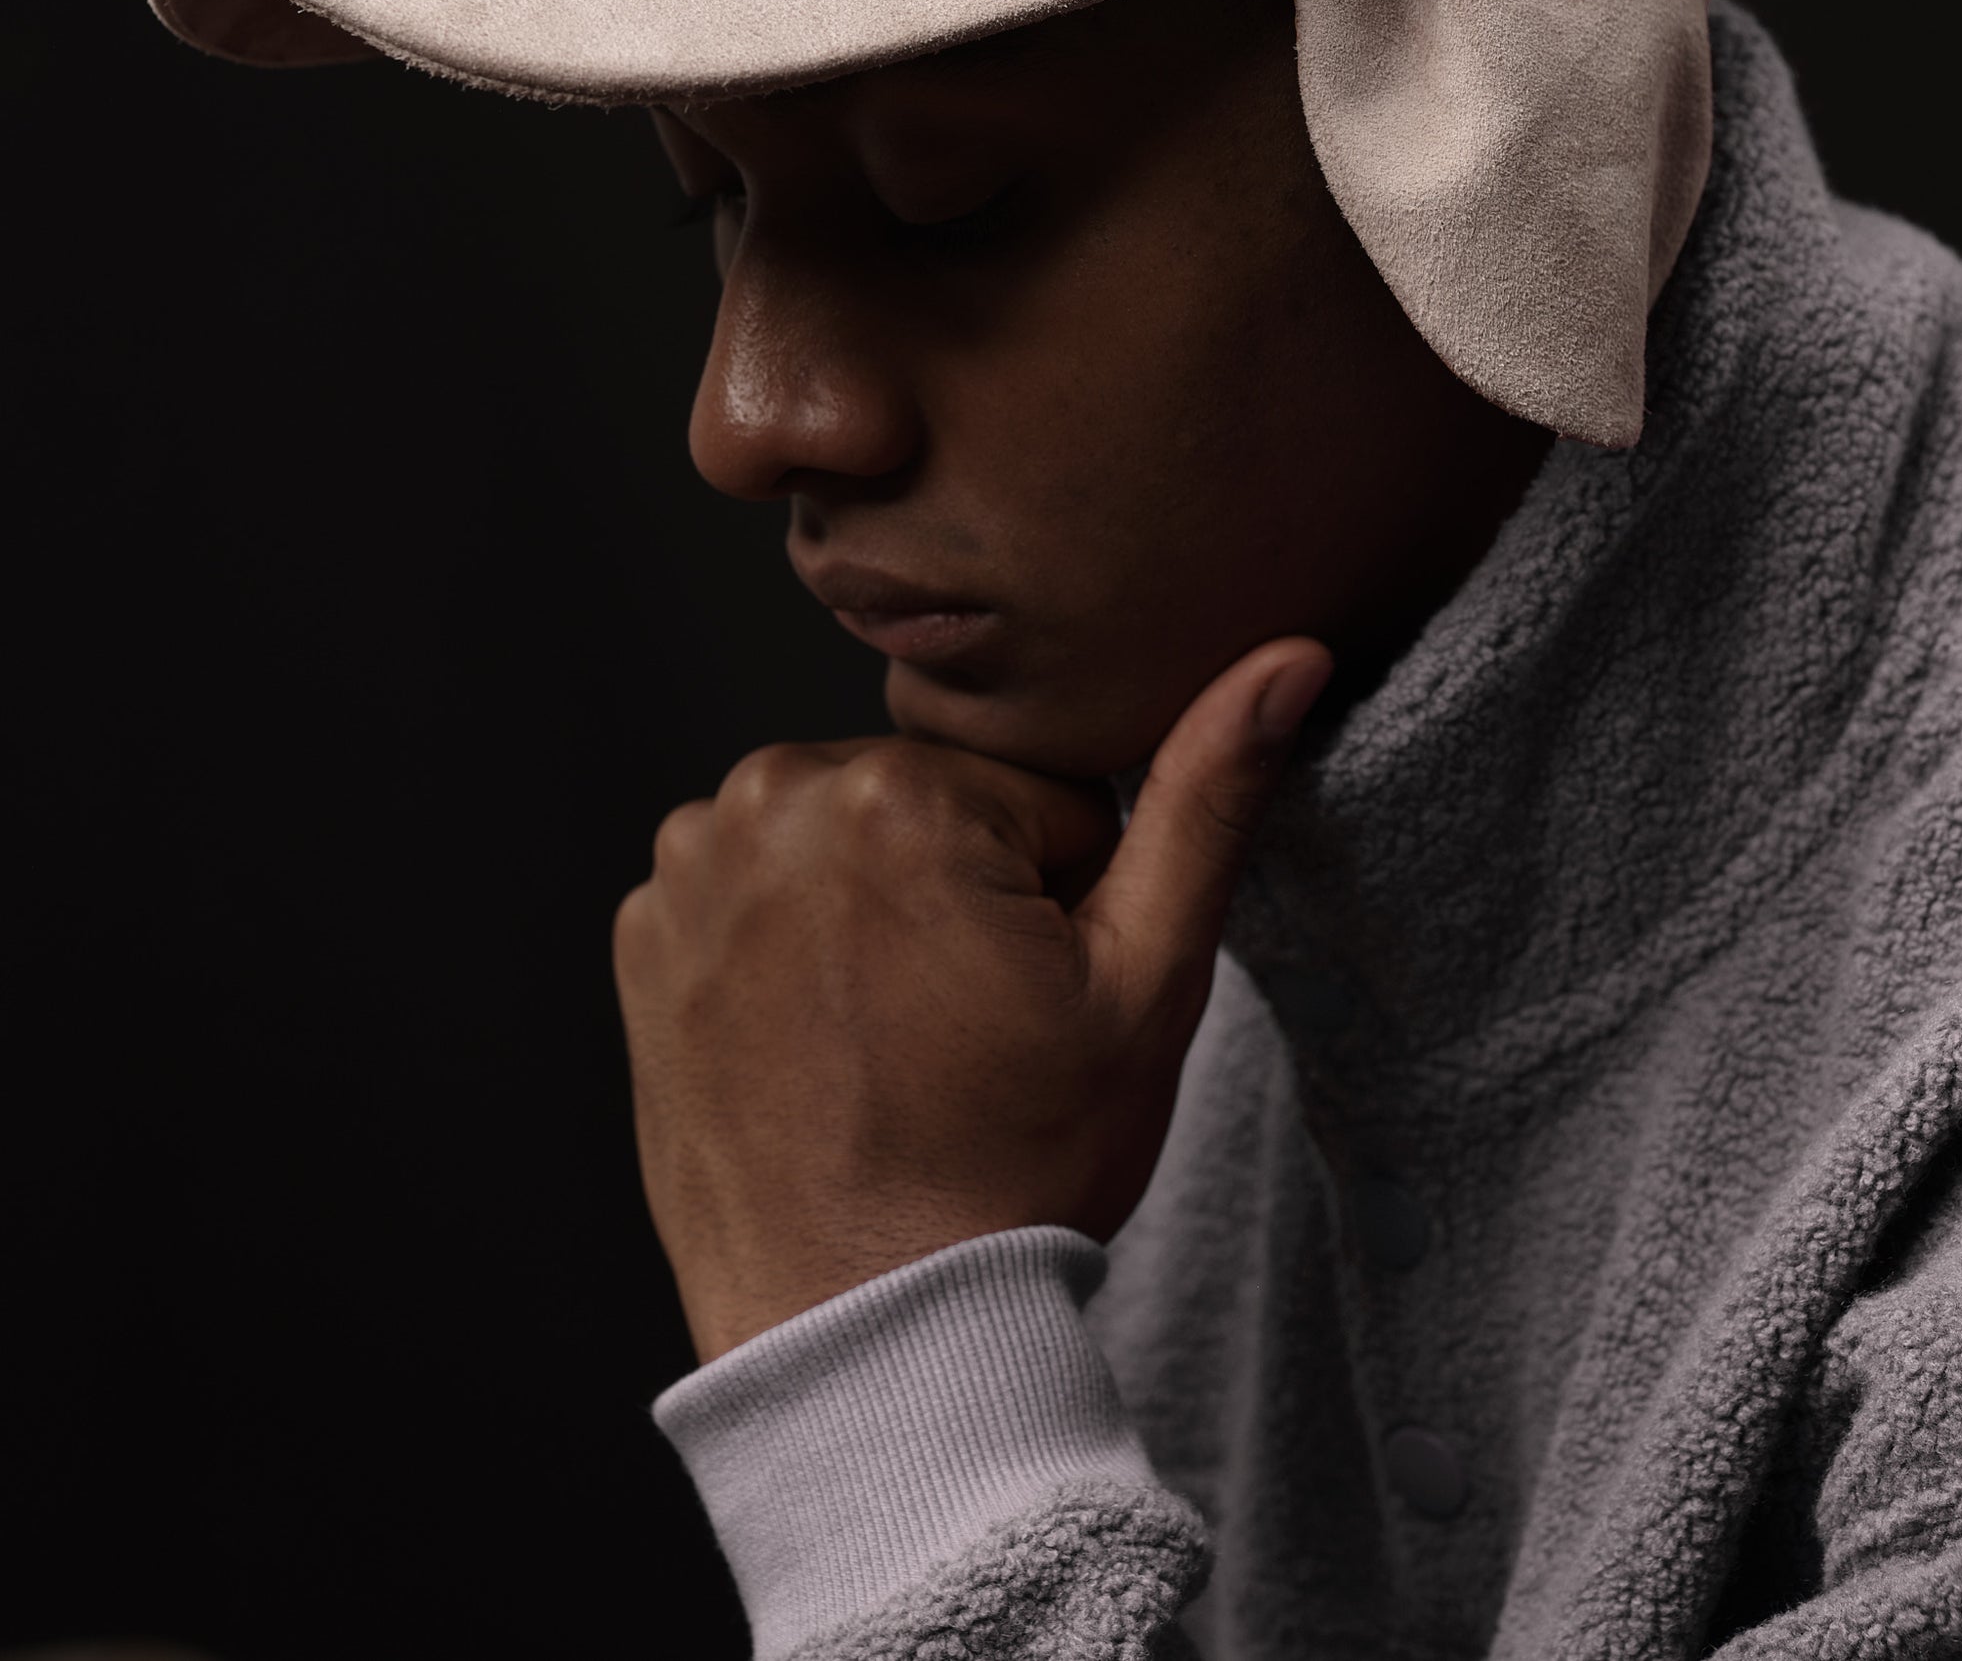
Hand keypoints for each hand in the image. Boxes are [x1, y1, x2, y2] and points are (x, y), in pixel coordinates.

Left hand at [613, 637, 1331, 1360]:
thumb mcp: (1149, 982)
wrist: (866, 1335)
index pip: (1032, 796)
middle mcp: (765, 799)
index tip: (1031, 997)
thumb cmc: (1015, 1171)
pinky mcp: (641, 937)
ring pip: (841, 842)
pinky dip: (786, 951)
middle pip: (928, 806)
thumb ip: (1210, 797)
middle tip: (966, 1029)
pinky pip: (751, 894)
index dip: (1063, 895)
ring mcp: (686, 870)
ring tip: (895, 1042)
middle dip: (963, 893)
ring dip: (872, 912)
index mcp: (894, 790)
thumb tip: (1286, 659)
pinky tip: (820, 1045)